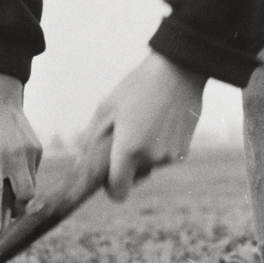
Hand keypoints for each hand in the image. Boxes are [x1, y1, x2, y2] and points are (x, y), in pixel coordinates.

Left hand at [0, 71, 41, 238]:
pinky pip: (34, 172)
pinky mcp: (38, 149)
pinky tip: (15, 167)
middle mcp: (15, 157)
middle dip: (18, 209)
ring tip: (11, 189)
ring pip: (32, 186)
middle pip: (24, 195)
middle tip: (9, 214)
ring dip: (22, 194)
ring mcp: (30, 152)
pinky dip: (25, 177)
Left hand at [81, 52, 205, 202]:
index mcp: (128, 148)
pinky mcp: (183, 152)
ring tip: (145, 123)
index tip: (109, 176)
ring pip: (149, 167)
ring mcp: (169, 156)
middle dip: (127, 165)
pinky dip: (159, 148)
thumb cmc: (137, 86)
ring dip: (144, 155)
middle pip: (133, 177)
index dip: (111, 188)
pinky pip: (163, 158)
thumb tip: (80, 163)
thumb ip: (91, 140)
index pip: (118, 191)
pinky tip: (160, 124)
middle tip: (126, 136)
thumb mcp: (106, 107)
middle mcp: (151, 158)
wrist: (179, 71)